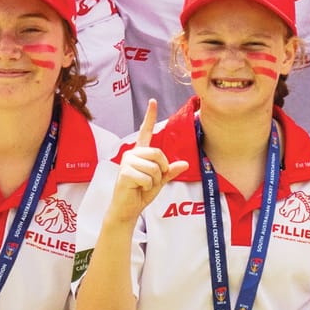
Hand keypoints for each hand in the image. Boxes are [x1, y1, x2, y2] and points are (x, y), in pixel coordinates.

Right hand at [106, 100, 188, 224]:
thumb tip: (185, 164)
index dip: (149, 116)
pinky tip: (138, 189)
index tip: (153, 101)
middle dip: (162, 170)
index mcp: (140, 153)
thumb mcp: (160, 181)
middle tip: (152, 180)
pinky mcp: (125, 173)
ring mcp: (127, 162)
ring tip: (143, 185)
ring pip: (155, 167)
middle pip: (158, 153)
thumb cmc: (141, 192)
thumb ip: (170, 171)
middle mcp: (132, 154)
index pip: (145, 131)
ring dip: (154, 181)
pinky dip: (148, 187)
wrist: (128, 208)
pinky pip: (148, 178)